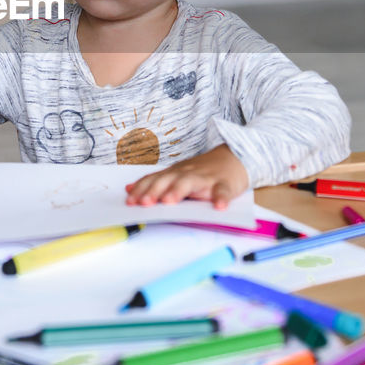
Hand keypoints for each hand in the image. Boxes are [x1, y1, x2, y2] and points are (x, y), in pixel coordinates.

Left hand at [124, 145, 249, 209]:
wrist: (235, 157)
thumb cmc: (204, 172)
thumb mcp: (178, 175)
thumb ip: (156, 182)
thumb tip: (129, 189)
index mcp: (175, 173)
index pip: (154, 180)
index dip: (141, 189)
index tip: (129, 201)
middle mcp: (188, 173)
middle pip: (168, 180)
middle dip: (154, 190)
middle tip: (144, 203)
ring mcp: (206, 178)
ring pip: (191, 182)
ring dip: (179, 191)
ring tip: (169, 201)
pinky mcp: (225, 184)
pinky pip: (222, 191)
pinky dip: (221, 198)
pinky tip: (219, 207)